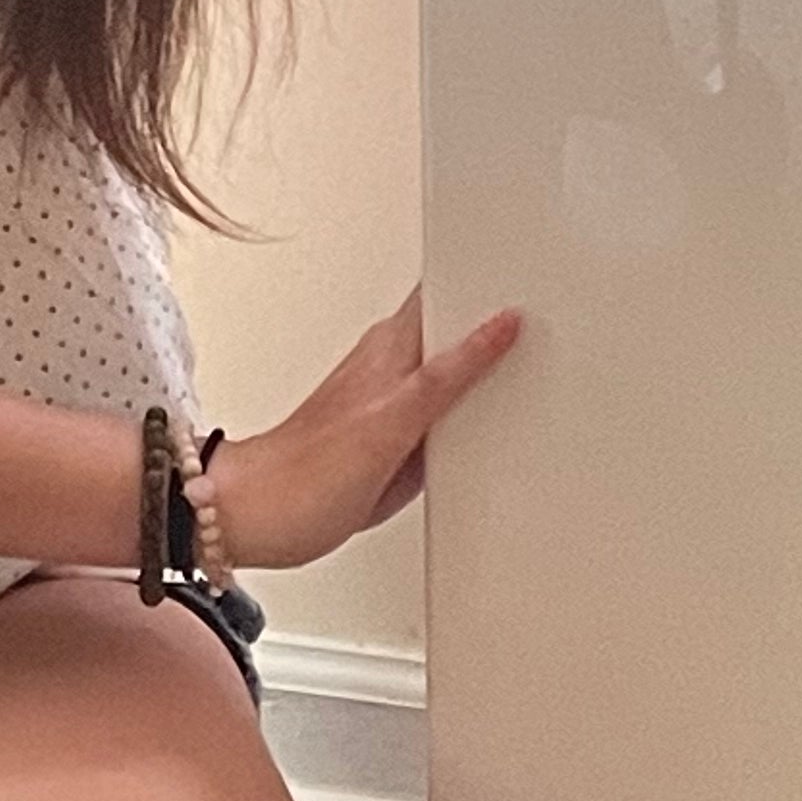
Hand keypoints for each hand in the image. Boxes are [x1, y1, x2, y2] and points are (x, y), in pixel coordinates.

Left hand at [208, 285, 523, 574]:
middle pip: (458, 332)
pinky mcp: (397, 441)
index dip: (485, 279)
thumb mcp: (395, 419)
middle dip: (497, 332)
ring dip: (485, 382)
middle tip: (539, 336)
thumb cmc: (305, 474)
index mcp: (392, 345)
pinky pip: (445, 419)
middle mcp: (393, 369)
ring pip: (455, 377)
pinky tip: (484, 434)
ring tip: (521, 385)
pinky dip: (468, 424)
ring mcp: (395, 405)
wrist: (262, 521)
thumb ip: (450, 375)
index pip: (446, 289)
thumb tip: (498, 328)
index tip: (527, 281)